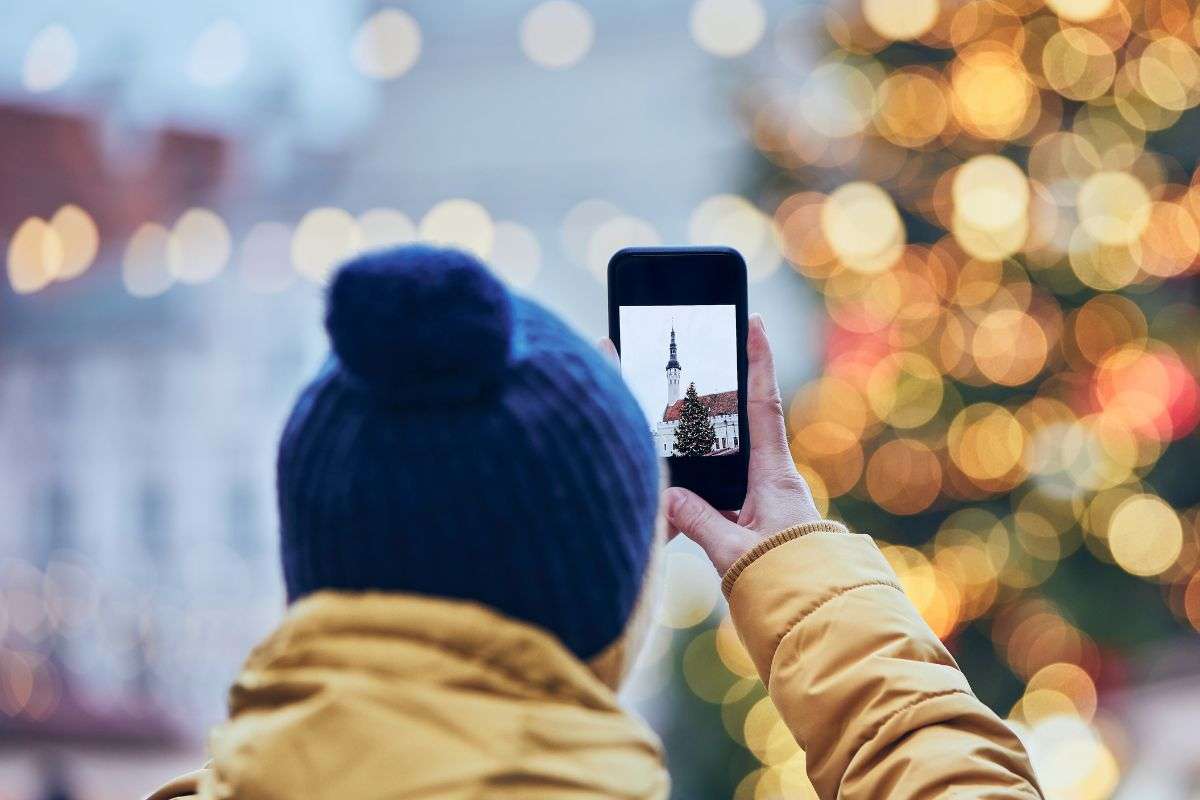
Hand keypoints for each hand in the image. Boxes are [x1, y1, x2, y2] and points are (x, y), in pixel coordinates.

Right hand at [600, 314, 821, 574]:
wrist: (822, 619)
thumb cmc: (788, 581)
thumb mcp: (735, 550)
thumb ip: (698, 521)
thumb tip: (664, 495)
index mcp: (774, 476)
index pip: (763, 406)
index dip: (758, 363)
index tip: (754, 322)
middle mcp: (772, 482)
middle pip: (739, 429)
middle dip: (714, 404)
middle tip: (692, 374)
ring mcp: (765, 503)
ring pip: (725, 467)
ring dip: (701, 457)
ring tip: (667, 444)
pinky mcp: (758, 525)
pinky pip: (723, 498)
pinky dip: (699, 498)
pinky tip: (675, 508)